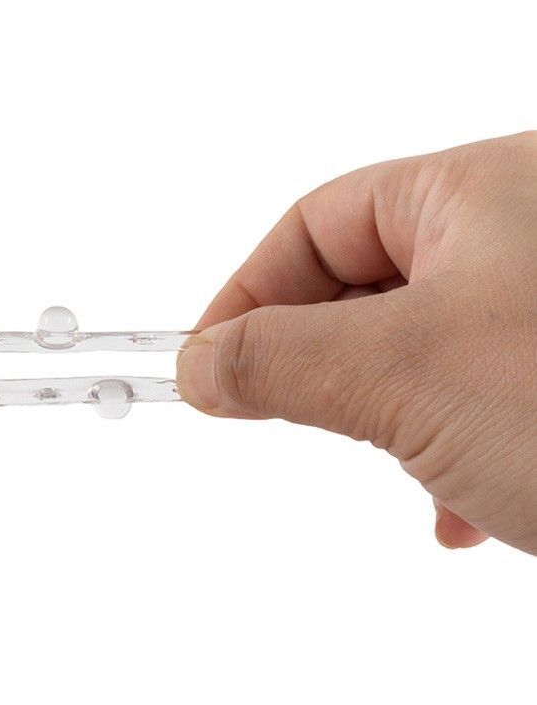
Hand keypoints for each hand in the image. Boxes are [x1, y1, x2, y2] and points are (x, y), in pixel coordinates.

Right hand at [177, 132, 536, 553]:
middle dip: (330, 364)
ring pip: (429, 350)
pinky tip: (468, 515)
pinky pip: (489, 396)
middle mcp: (525, 235)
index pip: (320, 220)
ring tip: (409, 473)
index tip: (206, 367)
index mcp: (484, 189)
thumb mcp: (407, 376)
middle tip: (298, 420)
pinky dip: (457, 453)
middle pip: (373, 282)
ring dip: (394, 420)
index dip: (250, 292)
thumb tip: (200, 362)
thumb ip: (281, 360)